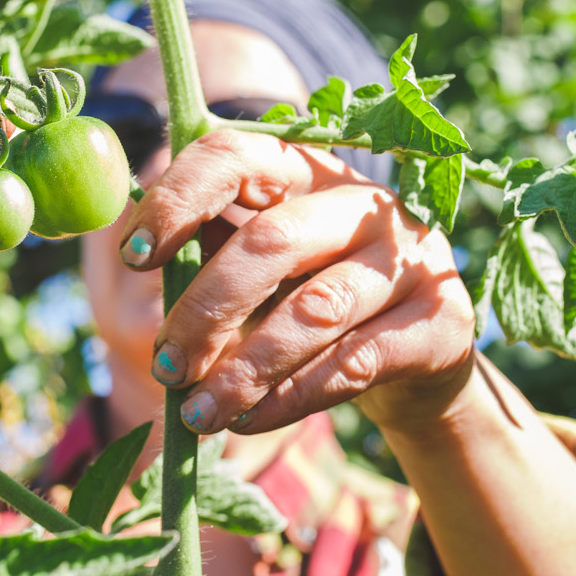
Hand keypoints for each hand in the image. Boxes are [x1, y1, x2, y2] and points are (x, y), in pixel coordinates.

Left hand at [122, 128, 475, 435]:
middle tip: (166, 365)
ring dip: (243, 370)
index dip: (178, 199)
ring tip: (195, 415)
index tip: (134, 257)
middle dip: (205, 309)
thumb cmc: (319, 299)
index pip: (237, 155)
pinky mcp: (441, 323)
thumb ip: (214, 248)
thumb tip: (134, 249)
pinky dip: (290, 398)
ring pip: (313, 311)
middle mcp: (366, 203)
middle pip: (271, 241)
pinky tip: (248, 420)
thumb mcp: (268, 267)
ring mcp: (413, 260)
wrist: (421, 360)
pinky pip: (353, 364)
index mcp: (310, 170)